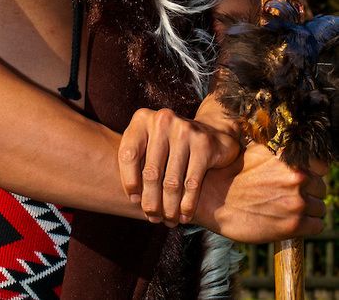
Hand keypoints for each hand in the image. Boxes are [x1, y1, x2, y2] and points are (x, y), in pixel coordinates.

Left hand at [118, 107, 240, 225]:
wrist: (211, 133)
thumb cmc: (171, 145)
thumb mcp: (150, 145)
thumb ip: (138, 163)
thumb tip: (135, 199)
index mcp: (142, 119)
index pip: (128, 155)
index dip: (129, 181)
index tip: (134, 200)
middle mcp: (162, 120)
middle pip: (151, 172)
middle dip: (151, 201)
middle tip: (153, 218)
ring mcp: (184, 130)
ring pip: (172, 182)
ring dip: (169, 208)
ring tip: (168, 220)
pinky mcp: (203, 144)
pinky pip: (191, 183)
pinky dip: (187, 205)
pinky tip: (184, 216)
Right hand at [194, 142, 326, 242]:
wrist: (211, 199)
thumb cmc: (230, 173)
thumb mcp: (253, 150)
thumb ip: (277, 149)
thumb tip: (294, 146)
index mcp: (287, 155)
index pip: (321, 163)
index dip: (312, 170)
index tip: (303, 175)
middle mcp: (296, 176)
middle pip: (321, 186)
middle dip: (309, 191)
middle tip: (289, 194)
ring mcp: (296, 201)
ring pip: (320, 207)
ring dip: (308, 209)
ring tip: (287, 207)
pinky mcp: (295, 225)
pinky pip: (317, 225)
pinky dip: (307, 224)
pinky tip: (289, 220)